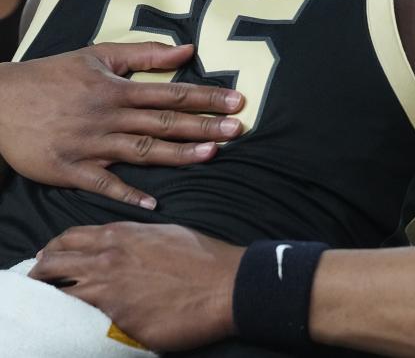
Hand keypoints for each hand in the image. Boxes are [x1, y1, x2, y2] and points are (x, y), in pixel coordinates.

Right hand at [0, 42, 243, 208]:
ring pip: (141, 150)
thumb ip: (144, 54)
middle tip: (238, 129)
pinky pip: (102, 184)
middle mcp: (107, 116)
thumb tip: (188, 50)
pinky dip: (126, 193)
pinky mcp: (69, 169)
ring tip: (212, 154)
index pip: (171, 93)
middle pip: (163, 122)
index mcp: (116, 89)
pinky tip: (153, 203)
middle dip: (203, 125)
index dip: (206, 97)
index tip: (237, 101)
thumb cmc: (52, 75)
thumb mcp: (97, 54)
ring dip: (177, 154)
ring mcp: (89, 144)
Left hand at [29, 222, 241, 351]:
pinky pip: (84, 324)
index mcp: (118, 236)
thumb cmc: (203, 257)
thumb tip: (118, 248)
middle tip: (42, 284)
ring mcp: (108, 294)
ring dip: (54, 302)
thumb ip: (133, 239)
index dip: (54, 249)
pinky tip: (83, 326)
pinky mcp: (117, 322)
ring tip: (57, 308)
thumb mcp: (164, 234)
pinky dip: (79, 324)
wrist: (226, 285)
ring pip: (59, 297)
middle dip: (41, 275)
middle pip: (51, 266)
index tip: (52, 259)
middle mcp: (105, 261)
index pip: (67, 239)